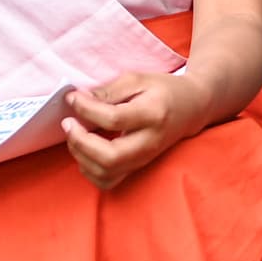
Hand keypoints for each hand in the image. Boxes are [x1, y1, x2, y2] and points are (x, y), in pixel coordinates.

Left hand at [59, 68, 217, 191]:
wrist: (193, 108)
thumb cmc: (164, 90)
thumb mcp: (138, 79)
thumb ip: (108, 90)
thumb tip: (78, 100)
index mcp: (153, 114)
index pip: (113, 118)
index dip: (86, 109)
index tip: (72, 98)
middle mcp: (149, 142)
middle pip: (109, 157)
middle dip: (80, 142)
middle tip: (68, 123)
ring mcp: (144, 158)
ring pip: (106, 172)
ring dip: (81, 156)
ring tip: (75, 135)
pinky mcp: (138, 167)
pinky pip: (108, 181)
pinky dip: (89, 170)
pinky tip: (85, 151)